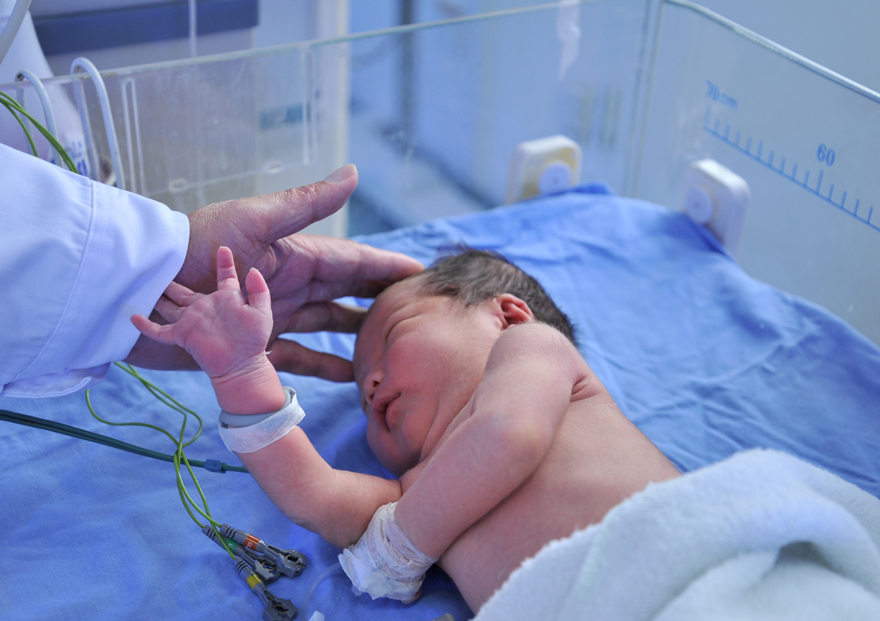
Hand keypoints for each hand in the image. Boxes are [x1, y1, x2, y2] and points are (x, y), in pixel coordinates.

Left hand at [125, 165, 423, 379]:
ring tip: (394, 347)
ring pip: (329, 325)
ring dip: (359, 334)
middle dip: (382, 299)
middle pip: (348, 293)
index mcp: (294, 255)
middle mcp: (289, 285)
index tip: (423, 275)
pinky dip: (327, 366)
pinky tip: (352, 375)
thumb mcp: (254, 222)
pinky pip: (302, 358)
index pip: (355, 262)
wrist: (140, 286)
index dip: (388, 268)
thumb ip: (305, 204)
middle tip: (421, 312)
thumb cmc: (194, 249)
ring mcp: (274, 315)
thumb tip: (354, 173)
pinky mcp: (256, 344)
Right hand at [132, 247, 285, 412]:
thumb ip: (259, 290)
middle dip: (172, 282)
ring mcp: (192, 320)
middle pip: (184, 292)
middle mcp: (205, 307)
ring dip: (159, 298)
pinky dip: (145, 326)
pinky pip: (159, 331)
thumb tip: (252, 270)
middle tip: (161, 267)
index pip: (225, 277)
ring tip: (145, 285)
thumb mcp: (262, 312)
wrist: (242, 364)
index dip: (224, 263)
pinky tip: (133, 317)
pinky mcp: (182, 335)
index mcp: (226, 299)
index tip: (223, 248)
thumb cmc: (253, 340)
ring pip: (170, 306)